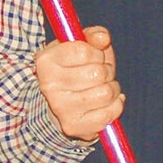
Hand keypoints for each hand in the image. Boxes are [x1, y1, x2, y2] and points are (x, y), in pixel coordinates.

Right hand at [34, 25, 124, 142]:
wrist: (60, 102)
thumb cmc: (75, 68)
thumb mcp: (81, 46)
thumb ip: (93, 36)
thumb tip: (103, 38)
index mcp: (46, 60)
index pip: (83, 51)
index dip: (97, 53)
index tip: (94, 57)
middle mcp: (48, 85)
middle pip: (98, 73)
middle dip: (107, 71)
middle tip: (100, 75)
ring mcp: (59, 107)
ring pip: (106, 93)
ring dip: (113, 88)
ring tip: (103, 87)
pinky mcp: (72, 126)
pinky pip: (108, 113)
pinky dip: (116, 106)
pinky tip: (107, 102)